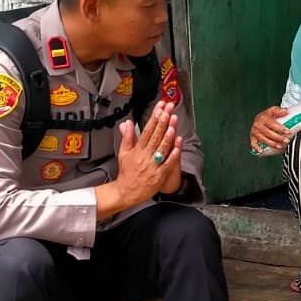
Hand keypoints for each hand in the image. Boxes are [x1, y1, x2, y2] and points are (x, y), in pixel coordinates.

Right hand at [98, 101, 181, 216]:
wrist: (126, 192)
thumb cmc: (126, 173)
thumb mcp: (123, 153)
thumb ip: (127, 137)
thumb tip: (127, 123)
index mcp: (137, 149)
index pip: (147, 130)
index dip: (154, 118)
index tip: (160, 108)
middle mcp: (145, 156)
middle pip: (155, 136)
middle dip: (163, 121)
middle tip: (168, 110)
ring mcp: (152, 165)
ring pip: (161, 148)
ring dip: (167, 136)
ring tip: (172, 125)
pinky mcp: (158, 175)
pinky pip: (166, 164)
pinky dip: (172, 156)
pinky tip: (177, 148)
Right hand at [250, 106, 287, 151]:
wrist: (259, 118)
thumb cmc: (267, 116)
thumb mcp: (273, 110)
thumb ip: (279, 110)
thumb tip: (286, 111)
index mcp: (263, 118)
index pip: (273, 124)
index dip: (281, 129)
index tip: (288, 132)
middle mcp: (258, 125)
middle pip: (269, 133)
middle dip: (278, 138)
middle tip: (286, 140)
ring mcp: (255, 132)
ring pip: (263, 139)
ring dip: (272, 144)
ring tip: (280, 146)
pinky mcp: (252, 137)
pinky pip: (253, 144)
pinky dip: (257, 148)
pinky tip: (262, 151)